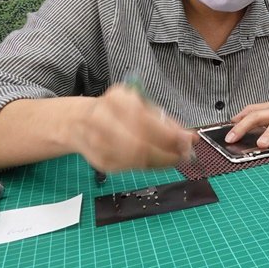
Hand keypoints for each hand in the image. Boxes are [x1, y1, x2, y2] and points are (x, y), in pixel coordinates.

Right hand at [76, 84, 197, 171]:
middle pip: (138, 145)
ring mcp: (98, 144)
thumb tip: (190, 138)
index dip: (169, 136)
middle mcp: (102, 121)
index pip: (146, 121)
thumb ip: (165, 121)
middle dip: (167, 153)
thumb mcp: (140, 106)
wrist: (78, 122)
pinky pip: (130, 168)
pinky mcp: (100, 162)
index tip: (188, 141)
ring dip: (160, 162)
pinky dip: (148, 166)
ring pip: (135, 160)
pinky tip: (156, 161)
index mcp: (116, 100)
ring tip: (173, 159)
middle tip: (183, 155)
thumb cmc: (116, 111)